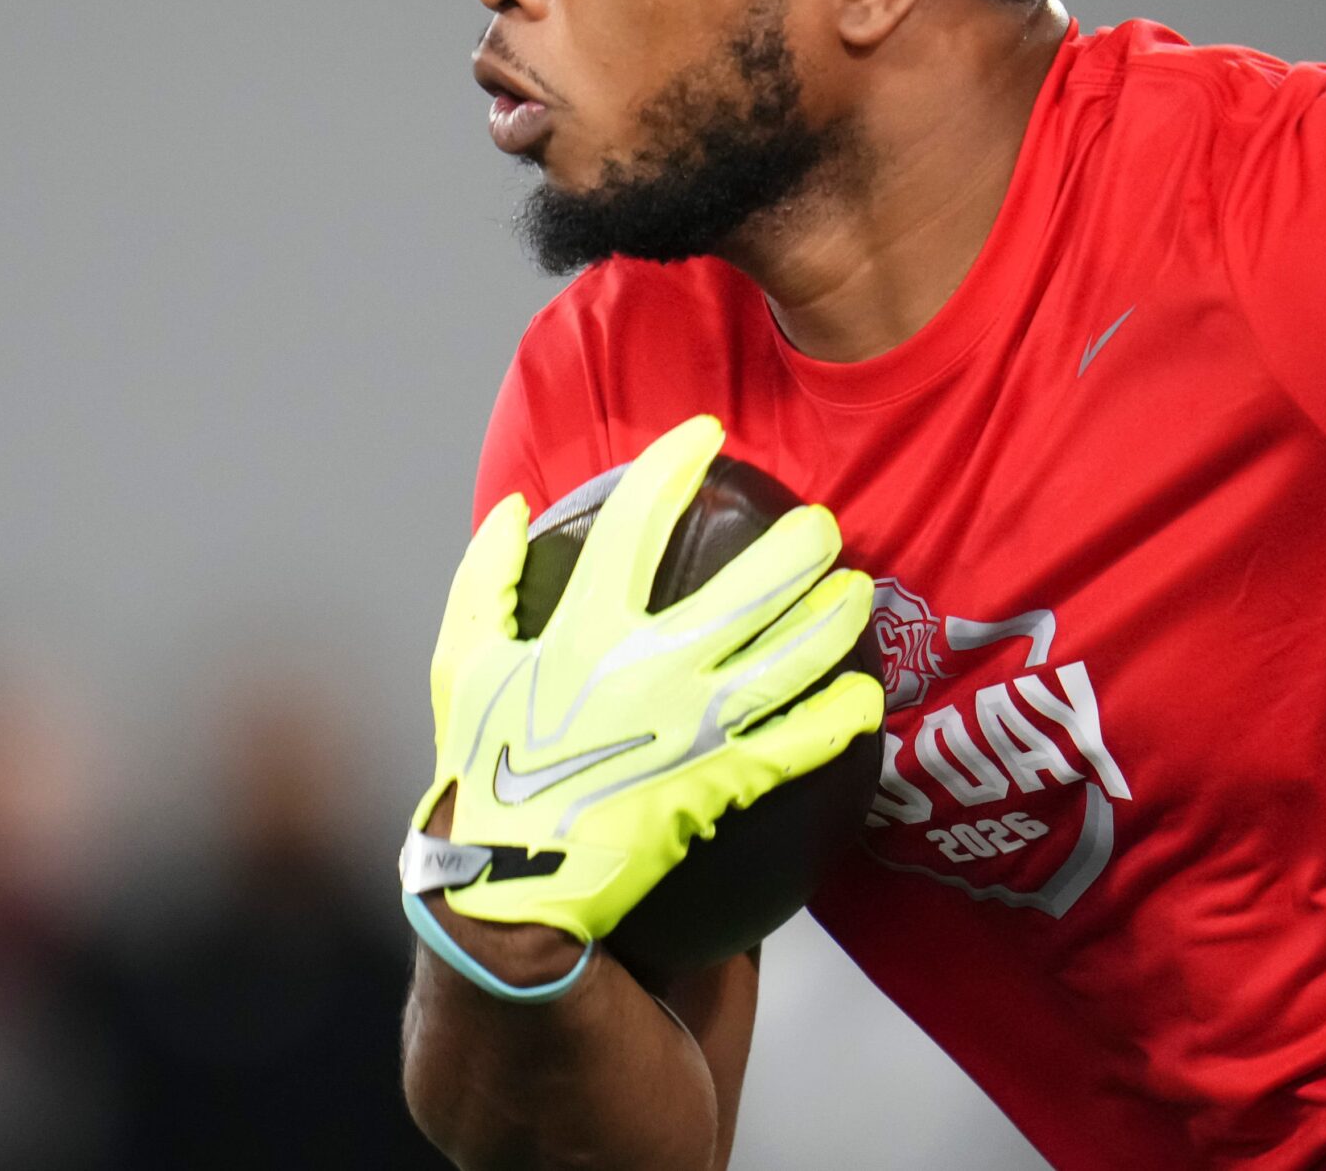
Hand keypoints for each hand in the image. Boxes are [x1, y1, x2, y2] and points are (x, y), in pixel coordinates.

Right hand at [408, 414, 883, 947]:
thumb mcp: (459, 666)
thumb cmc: (484, 773)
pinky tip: (866, 699)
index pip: (637, 523)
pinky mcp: (721, 781)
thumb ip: (485, 580)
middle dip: (800, 547)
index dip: (675, 465)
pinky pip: (797, 744)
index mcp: (584, 629)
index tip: (708, 436)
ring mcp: (692, 724)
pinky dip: (839, 720)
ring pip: (790, 658)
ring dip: (835, 621)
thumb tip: (512, 507)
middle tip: (823, 528)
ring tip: (858, 594)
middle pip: (750, 586)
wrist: (511, 889)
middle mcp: (649, 666)